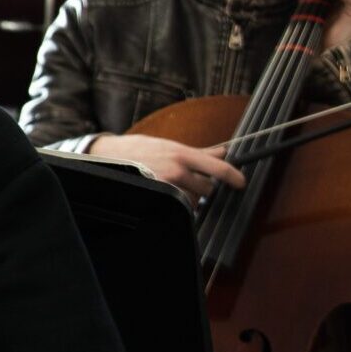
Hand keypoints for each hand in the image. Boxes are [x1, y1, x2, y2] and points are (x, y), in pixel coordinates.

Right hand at [86, 133, 245, 203]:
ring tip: (171, 185)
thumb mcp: (170, 145)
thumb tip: (223, 150)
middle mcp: (177, 169)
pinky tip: (166, 194)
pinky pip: (178, 206)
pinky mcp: (158, 195)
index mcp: (182, 153)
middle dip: (201, 187)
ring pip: (192, 200)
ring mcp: (167, 185)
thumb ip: (199, 152)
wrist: (109, 156)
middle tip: (188, 181)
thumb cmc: (139, 149)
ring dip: (188, 196)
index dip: (233, 176)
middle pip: (207, 188)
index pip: (217, 167)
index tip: (241, 183)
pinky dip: (176, 203)